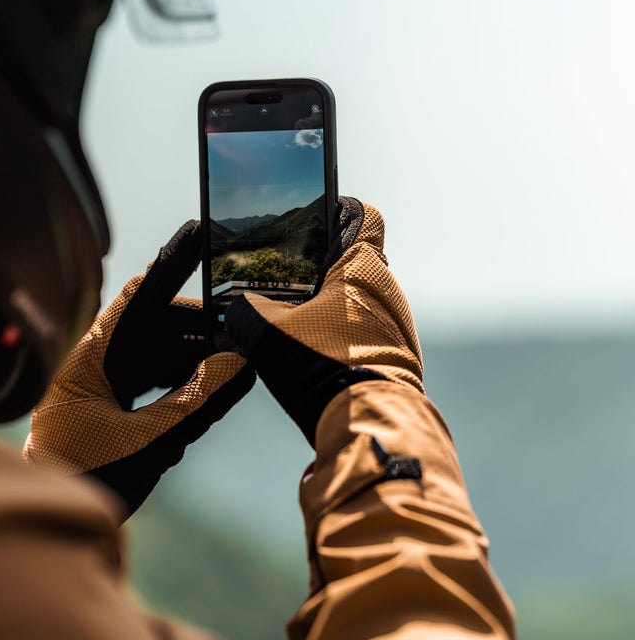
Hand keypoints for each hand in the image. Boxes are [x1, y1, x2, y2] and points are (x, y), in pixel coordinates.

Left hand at [24, 221, 254, 518]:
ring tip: (233, 365)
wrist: (51, 526)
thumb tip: (242, 365)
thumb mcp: (149, 442)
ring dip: (195, 357)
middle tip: (242, 334)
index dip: (172, 261)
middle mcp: (95, 361)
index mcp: (91, 358)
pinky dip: (183, 381)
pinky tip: (208, 391)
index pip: (139, 295)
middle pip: (156, 323)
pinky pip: (155, 376)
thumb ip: (198, 402)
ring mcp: (103, 381)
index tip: (200, 231)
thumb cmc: (85, 482)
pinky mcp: (112, 402)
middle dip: (200, 326)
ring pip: (159, 351)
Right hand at [224, 198, 422, 444]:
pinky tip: (319, 358)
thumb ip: (246, 311)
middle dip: (323, 272)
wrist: (366, 425)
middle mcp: (388, 291)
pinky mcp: (400, 357)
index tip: (315, 225)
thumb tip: (239, 310)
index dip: (339, 213)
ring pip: (361, 302)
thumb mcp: (266, 333)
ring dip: (334, 309)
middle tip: (289, 288)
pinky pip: (369, 334)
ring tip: (299, 329)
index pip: (363, 217)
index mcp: (361, 269)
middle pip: (355, 264)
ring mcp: (398, 326)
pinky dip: (346, 338)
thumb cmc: (320, 368)